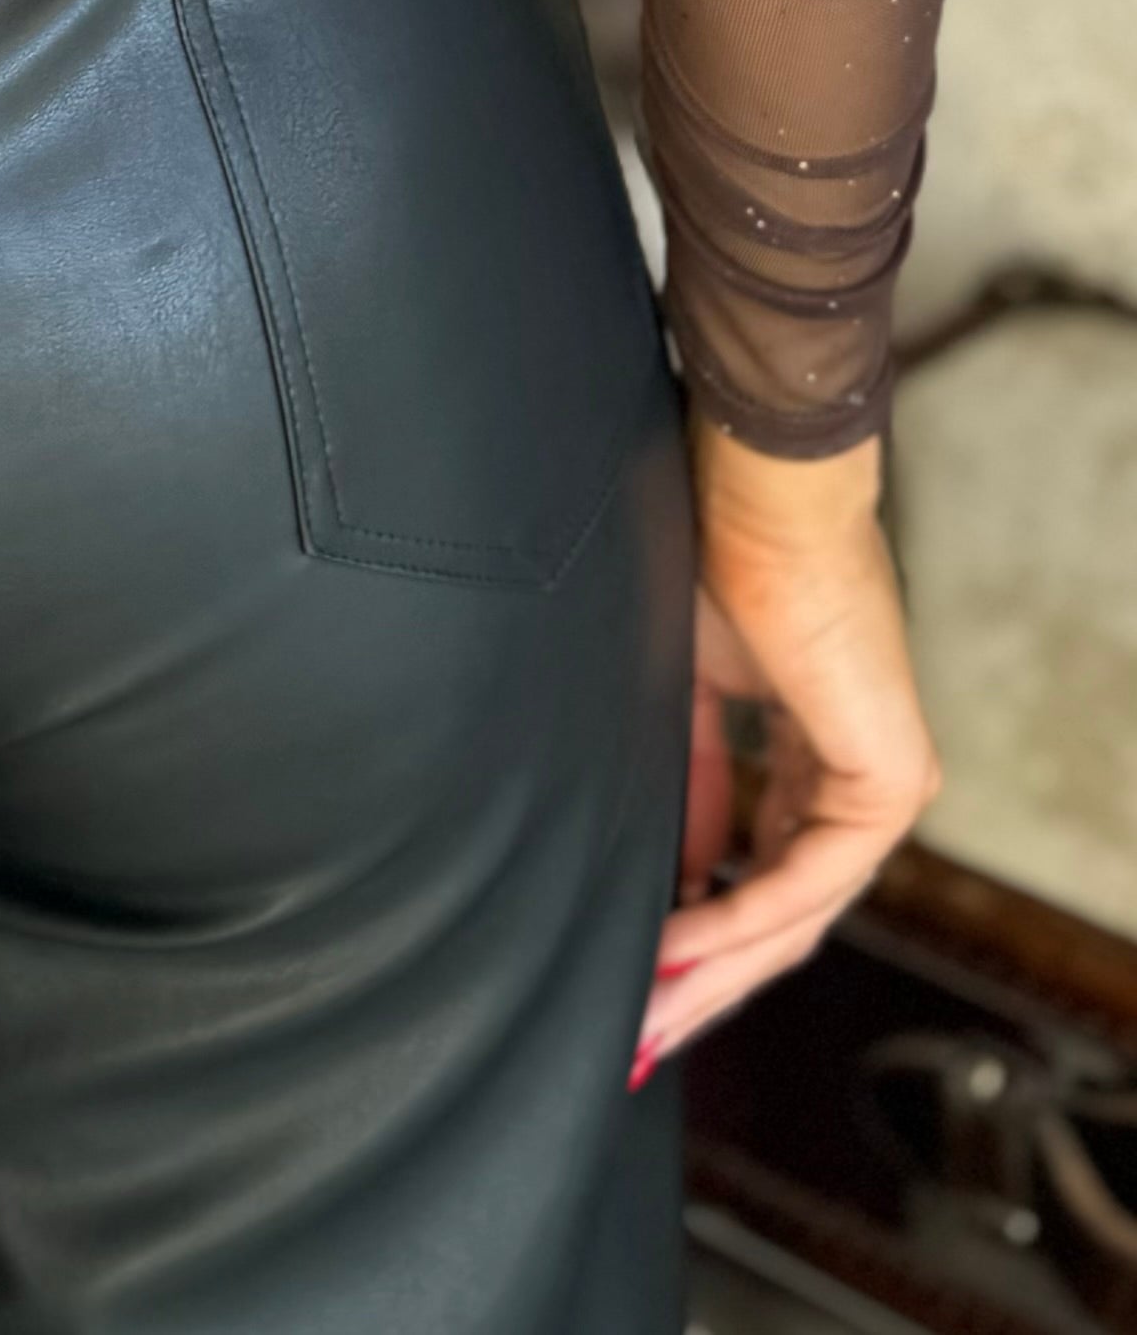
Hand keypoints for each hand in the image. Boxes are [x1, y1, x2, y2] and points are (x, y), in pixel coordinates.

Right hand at [637, 414, 938, 1078]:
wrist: (756, 496)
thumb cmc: (711, 556)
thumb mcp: (685, 690)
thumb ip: (689, 782)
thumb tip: (673, 869)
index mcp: (816, 746)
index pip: (763, 864)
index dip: (698, 926)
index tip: (636, 972)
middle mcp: (858, 773)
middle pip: (781, 907)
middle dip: (702, 977)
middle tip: (638, 1031)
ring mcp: (883, 781)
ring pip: (797, 909)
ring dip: (716, 965)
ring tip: (647, 1008)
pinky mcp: (891, 782)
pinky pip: (809, 877)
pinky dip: (741, 916)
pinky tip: (680, 943)